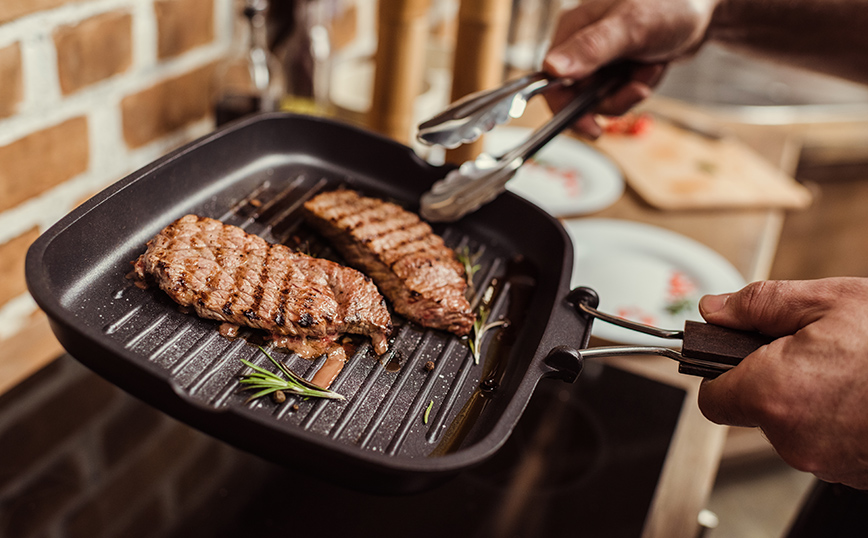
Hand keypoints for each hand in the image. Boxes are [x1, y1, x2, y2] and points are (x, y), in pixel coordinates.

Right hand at [542, 0, 717, 136]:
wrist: (706, 6)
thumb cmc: (670, 4)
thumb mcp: (630, 27)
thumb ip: (591, 48)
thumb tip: (551, 69)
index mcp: (572, 30)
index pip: (551, 81)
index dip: (567, 107)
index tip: (589, 126)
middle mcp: (580, 45)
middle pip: (578, 96)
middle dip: (613, 98)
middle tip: (638, 90)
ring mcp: (599, 57)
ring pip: (602, 98)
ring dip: (630, 91)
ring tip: (651, 67)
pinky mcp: (617, 66)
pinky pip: (620, 92)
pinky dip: (640, 86)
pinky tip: (653, 67)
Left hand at [698, 278, 867, 488]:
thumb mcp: (828, 301)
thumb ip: (758, 304)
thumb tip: (715, 310)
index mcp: (773, 394)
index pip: (712, 398)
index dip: (721, 372)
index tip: (736, 354)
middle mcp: (792, 438)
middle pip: (753, 409)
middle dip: (771, 378)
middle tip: (810, 350)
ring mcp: (824, 461)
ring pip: (790, 426)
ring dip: (807, 397)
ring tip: (847, 370)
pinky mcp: (851, 472)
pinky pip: (824, 442)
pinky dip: (834, 418)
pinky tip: (860, 393)